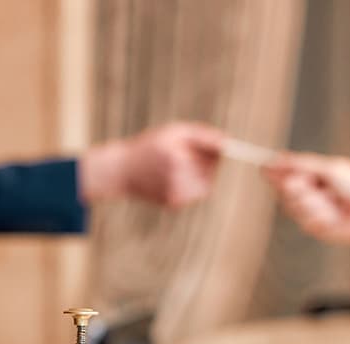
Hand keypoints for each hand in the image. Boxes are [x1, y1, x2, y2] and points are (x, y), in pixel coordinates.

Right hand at [80, 122, 224, 207]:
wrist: (122, 172)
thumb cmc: (149, 146)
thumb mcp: (175, 132)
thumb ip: (203, 135)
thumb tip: (228, 143)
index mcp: (177, 159)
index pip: (214, 157)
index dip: (215, 151)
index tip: (209, 146)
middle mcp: (176, 180)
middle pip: (210, 173)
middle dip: (207, 163)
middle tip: (190, 154)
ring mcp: (176, 195)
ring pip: (204, 185)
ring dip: (200, 175)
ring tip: (180, 164)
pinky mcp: (174, 204)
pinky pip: (194, 193)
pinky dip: (190, 184)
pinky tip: (174, 176)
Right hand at [263, 153, 349, 246]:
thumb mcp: (328, 170)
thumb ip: (301, 165)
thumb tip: (274, 159)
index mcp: (311, 175)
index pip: (284, 173)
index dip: (273, 172)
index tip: (263, 168)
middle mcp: (308, 193)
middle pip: (283, 191)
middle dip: (293, 187)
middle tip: (305, 183)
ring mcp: (310, 211)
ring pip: (292, 207)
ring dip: (311, 202)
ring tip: (331, 200)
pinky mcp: (315, 227)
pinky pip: (305, 221)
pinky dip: (320, 216)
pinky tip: (335, 215)